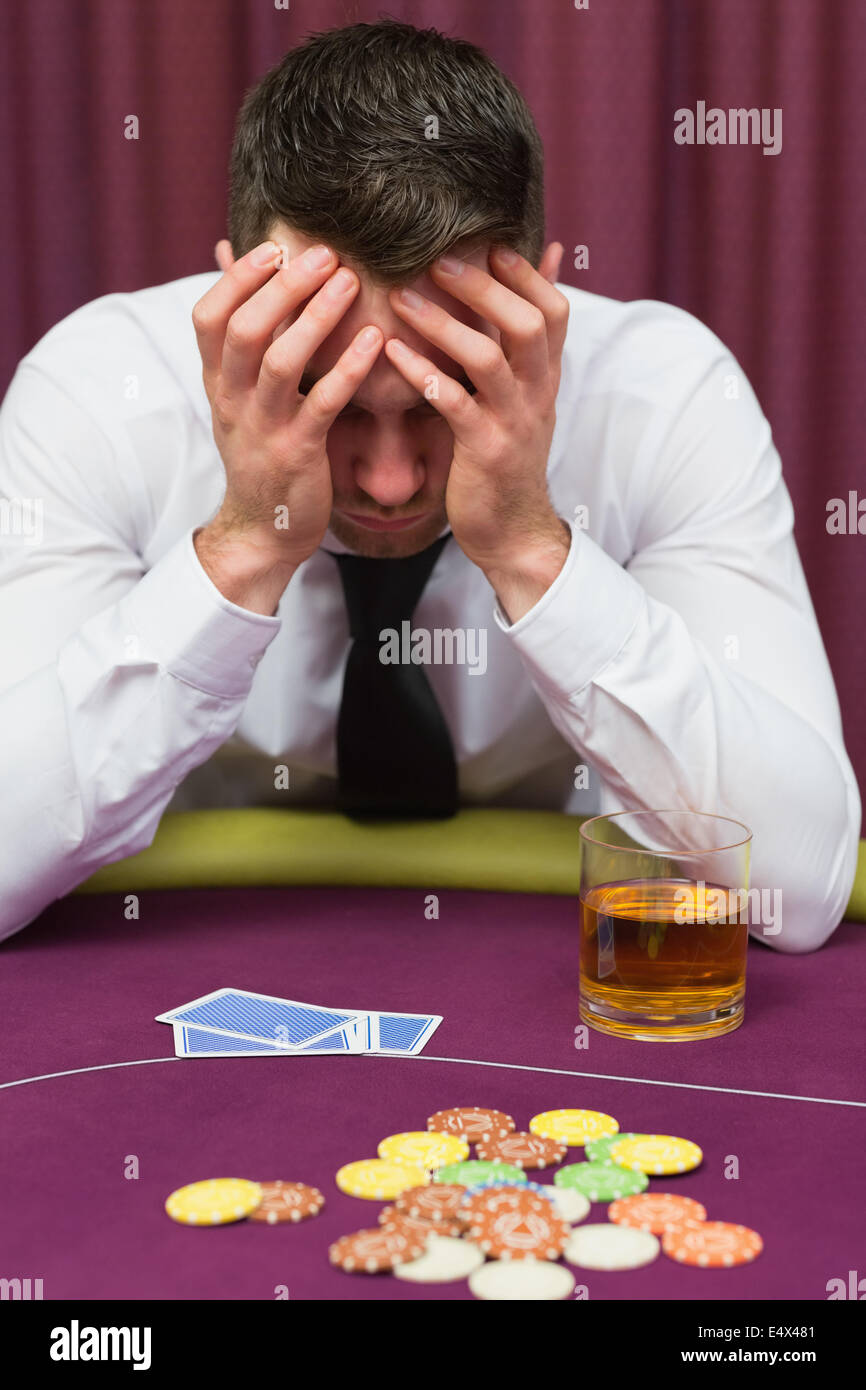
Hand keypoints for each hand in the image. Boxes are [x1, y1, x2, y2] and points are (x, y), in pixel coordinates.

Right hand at [192, 240, 382, 574]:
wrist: (263, 527)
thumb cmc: (261, 450)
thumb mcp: (238, 393)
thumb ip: (239, 331)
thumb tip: (226, 254)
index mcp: (217, 382)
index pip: (208, 316)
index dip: (239, 278)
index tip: (276, 247)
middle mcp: (233, 401)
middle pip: (245, 329)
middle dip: (283, 287)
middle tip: (325, 255)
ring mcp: (264, 428)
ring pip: (280, 362)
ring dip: (316, 318)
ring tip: (350, 282)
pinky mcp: (298, 453)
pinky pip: (323, 404)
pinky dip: (348, 369)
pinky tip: (375, 341)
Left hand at [384, 242, 570, 598]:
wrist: (512, 529)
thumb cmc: (507, 454)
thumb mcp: (528, 393)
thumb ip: (531, 333)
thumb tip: (553, 257)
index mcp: (546, 376)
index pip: (554, 309)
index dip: (525, 273)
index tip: (486, 242)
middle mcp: (537, 394)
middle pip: (526, 323)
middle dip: (482, 286)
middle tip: (436, 257)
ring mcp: (513, 423)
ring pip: (489, 359)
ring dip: (443, 325)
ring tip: (401, 298)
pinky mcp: (485, 452)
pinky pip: (455, 405)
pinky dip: (423, 375)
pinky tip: (392, 353)